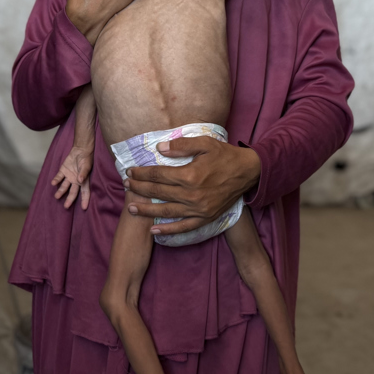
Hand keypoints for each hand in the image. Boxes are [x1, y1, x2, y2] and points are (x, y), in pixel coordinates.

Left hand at [51, 145, 93, 209]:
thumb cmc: (86, 159)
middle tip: (66, 207)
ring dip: (61, 191)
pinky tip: (53, 183)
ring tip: (56, 197)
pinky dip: (56, 180)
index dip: (85, 200)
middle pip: (73, 192)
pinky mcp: (63, 171)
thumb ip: (83, 173)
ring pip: (64, 186)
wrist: (80, 150)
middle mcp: (76, 181)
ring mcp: (69, 176)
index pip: (85, 192)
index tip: (83, 208)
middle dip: (70, 199)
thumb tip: (81, 180)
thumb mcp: (86, 166)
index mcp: (83, 181)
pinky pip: (59, 177)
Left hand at [124, 137, 261, 235]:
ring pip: (166, 211)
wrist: (248, 172)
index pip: (158, 175)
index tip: (130, 171)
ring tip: (131, 208)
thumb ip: (181, 145)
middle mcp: (192, 194)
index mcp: (190, 175)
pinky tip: (153, 230)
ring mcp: (198, 209)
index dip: (142, 173)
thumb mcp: (205, 143)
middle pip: (159, 192)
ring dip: (147, 210)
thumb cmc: (225, 155)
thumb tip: (160, 148)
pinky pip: (184, 226)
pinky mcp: (206, 217)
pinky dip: (168, 230)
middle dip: (139, 189)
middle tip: (125, 186)